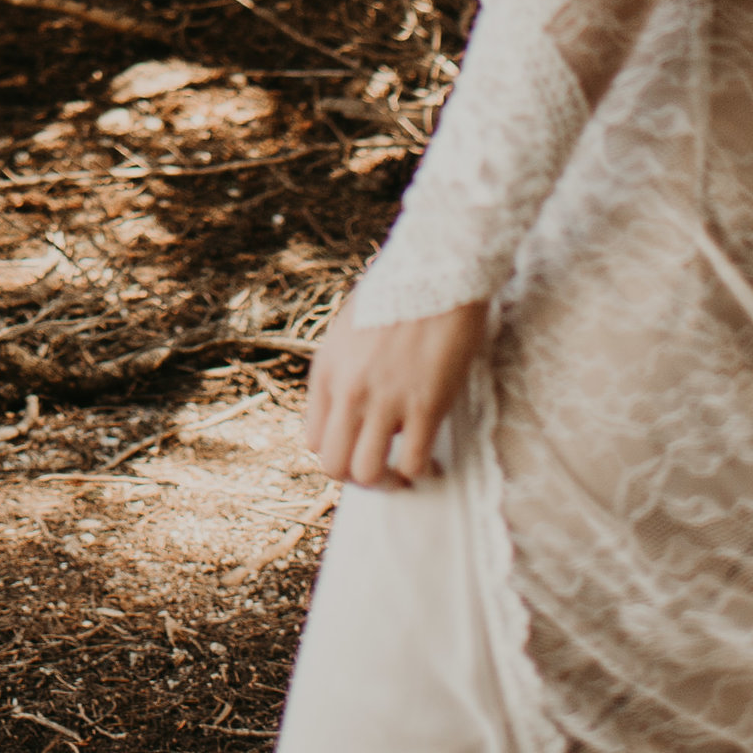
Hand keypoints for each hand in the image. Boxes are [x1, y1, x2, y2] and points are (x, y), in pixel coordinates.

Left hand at [300, 296, 487, 488]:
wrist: (438, 270)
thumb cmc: (399, 292)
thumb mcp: (350, 329)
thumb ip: (344, 368)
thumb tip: (351, 402)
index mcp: (326, 370)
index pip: (314, 440)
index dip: (338, 455)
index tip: (361, 452)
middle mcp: (348, 389)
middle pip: (334, 465)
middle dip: (358, 479)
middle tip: (382, 474)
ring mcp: (385, 399)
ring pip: (368, 473)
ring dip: (388, 482)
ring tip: (406, 473)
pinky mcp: (425, 403)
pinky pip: (412, 462)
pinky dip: (422, 471)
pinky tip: (432, 461)